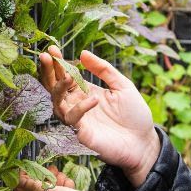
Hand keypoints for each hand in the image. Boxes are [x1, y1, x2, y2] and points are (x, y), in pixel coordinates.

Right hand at [39, 45, 160, 184]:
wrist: (144, 142)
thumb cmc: (134, 116)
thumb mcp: (122, 86)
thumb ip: (104, 70)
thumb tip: (83, 53)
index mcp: (85, 92)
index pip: (66, 75)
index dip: (58, 62)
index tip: (52, 47)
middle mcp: (77, 105)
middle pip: (55, 87)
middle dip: (49, 71)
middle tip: (46, 56)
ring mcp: (78, 120)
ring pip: (57, 103)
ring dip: (59, 88)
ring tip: (68, 76)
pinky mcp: (81, 134)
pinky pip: (73, 119)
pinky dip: (81, 108)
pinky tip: (94, 99)